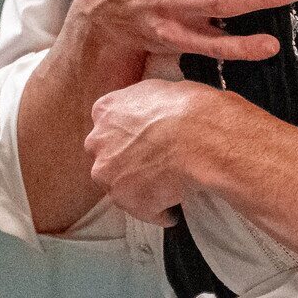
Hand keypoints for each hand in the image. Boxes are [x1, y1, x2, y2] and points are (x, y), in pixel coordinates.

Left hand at [84, 78, 237, 225]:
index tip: (144, 139)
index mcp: (106, 110)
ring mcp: (109, 174)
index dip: (129, 134)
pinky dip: (159, 210)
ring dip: (142, 187)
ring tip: (171, 186)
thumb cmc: (188, 109)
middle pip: (109, 156)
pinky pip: (144, 209)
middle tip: (156, 161)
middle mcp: (99, 142)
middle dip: (128, 161)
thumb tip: (153, 110)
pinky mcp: (125, 200)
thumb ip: (144, 103)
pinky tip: (176, 203)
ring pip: (122, 185)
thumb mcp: (161, 88)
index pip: (109, 126)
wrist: (199, 138)